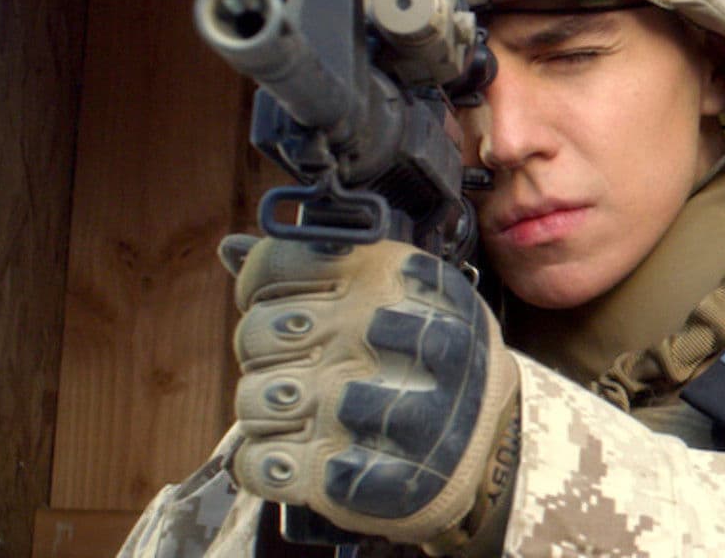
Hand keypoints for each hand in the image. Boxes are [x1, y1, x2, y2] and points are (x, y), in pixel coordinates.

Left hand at [221, 237, 518, 547]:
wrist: (492, 438)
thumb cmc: (430, 353)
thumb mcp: (396, 286)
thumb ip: (314, 265)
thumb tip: (232, 247)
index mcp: (391, 274)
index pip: (279, 263)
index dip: (263, 284)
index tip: (283, 299)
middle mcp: (378, 333)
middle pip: (257, 333)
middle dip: (266, 349)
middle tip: (302, 359)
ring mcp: (363, 409)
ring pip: (254, 399)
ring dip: (269, 407)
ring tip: (307, 407)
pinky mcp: (348, 476)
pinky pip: (261, 462)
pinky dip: (269, 460)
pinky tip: (302, 448)